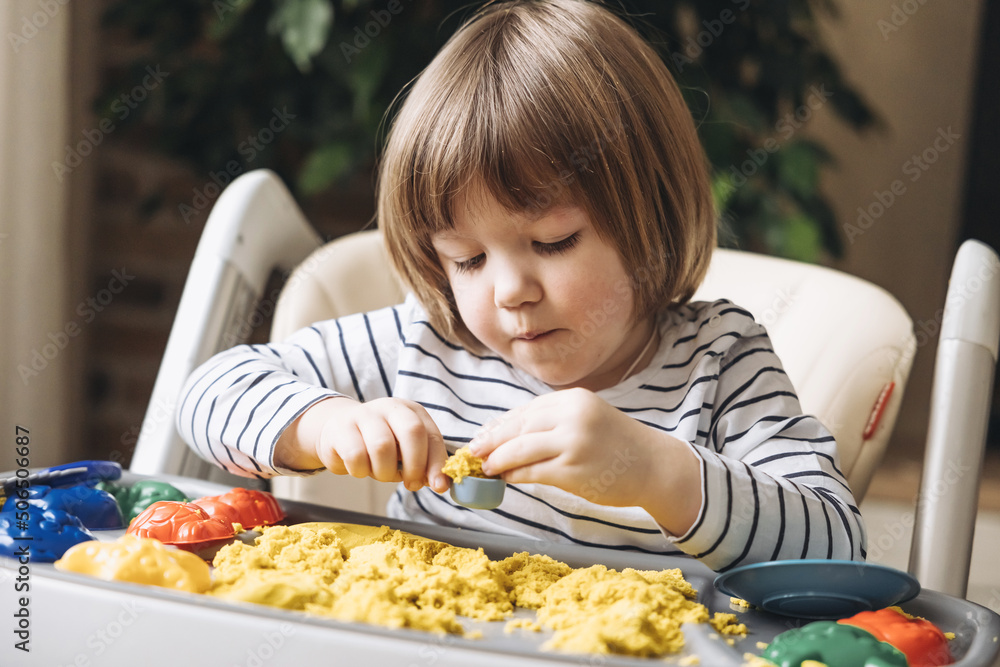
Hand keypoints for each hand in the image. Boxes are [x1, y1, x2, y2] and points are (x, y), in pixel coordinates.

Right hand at [275, 397, 449, 492]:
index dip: (437, 463)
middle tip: (410, 483)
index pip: (432, 435)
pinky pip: (356, 456)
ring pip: (383, 447)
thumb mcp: (404, 451)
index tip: (438, 486)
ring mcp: (364, 414)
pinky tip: (359, 468)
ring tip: (380, 474)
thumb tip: (441, 485)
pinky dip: (360, 471)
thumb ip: (424, 465)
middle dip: (415, 465)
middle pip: (412, 432)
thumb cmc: (379, 444)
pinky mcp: (341, 428)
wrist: (337, 431)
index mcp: (411, 411)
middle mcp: (390, 407)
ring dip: (385, 472)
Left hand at [468, 388, 702, 534]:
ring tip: (484, 467)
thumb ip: (553, 422)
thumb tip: (508, 435)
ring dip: (497, 459)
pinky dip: (515, 475)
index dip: (500, 425)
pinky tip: (506, 478)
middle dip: (491, 441)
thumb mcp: (586, 419)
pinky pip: (532, 471)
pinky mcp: (572, 469)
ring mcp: (572, 442)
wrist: (654, 467)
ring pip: (520, 449)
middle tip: (472, 451)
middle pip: (518, 427)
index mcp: (573, 399)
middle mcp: (572, 415)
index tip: (482, 436)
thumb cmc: (617, 445)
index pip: (526, 411)